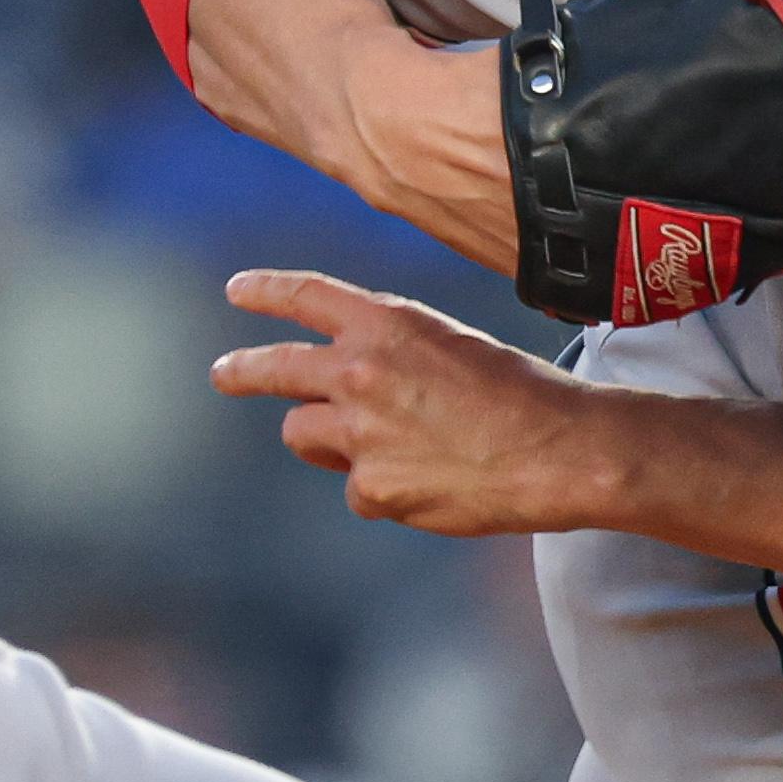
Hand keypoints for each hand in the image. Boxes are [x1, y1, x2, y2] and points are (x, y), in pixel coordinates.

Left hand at [210, 269, 620, 533]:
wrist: (559, 450)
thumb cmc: (521, 395)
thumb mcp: (451, 345)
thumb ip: (392, 355)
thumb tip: (349, 388)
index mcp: (386, 323)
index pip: (307, 296)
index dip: (266, 292)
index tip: (238, 291)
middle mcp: (360, 371)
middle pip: (277, 368)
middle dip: (242, 371)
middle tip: (223, 373)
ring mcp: (360, 433)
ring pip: (304, 434)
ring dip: (328, 441)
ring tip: (386, 449)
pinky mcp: (371, 487)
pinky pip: (356, 488)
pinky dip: (383, 490)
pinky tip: (431, 484)